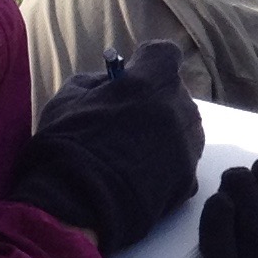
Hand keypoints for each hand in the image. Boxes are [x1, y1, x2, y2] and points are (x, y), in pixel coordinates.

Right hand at [5, 42, 200, 249]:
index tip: (131, 76)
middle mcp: (180, 107)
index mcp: (152, 79)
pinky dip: (166, 165)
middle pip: (175, 93)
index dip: (147, 64)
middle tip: (125, 121)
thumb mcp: (69, 97)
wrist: (76, 203)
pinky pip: (181, 161)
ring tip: (130, 153)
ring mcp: (189, 144)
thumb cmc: (67, 144)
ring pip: (183, 127)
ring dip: (163, 132)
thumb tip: (113, 80)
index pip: (164, 54)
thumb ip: (99, 81)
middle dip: (154, 100)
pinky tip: (138, 177)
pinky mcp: (190, 178)